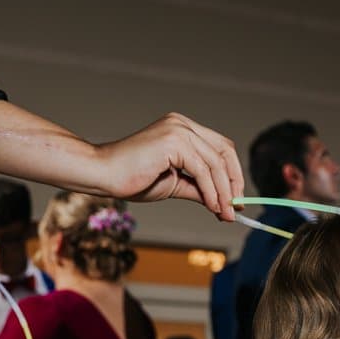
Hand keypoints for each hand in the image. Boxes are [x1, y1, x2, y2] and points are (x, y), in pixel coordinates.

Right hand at [95, 113, 243, 220]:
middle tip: (235, 207)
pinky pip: (202, 169)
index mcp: (183, 129)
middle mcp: (182, 124)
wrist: (103, 175)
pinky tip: (212, 207)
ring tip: (225, 213)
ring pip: (215, 163)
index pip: (220, 147)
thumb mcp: (175, 184)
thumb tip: (223, 202)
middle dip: (234, 182)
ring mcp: (178, 129)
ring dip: (224, 192)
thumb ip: (199, 188)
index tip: (236, 198)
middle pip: (224, 151)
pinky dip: (211, 191)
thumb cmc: (133, 178)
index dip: (232, 173)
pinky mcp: (173, 141)